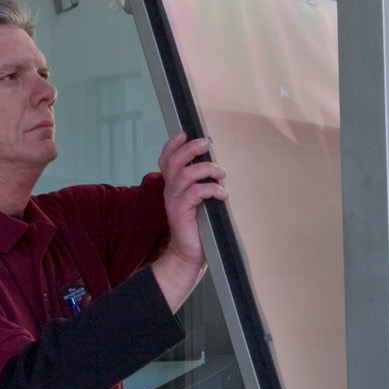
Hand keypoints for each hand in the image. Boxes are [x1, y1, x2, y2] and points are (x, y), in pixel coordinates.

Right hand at [152, 133, 225, 311]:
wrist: (189, 255)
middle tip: (208, 143)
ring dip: (206, 169)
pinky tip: (223, 194)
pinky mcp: (181, 212)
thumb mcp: (198, 201)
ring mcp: (174, 201)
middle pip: (175, 161)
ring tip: (221, 173)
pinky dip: (211, 189)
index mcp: (172, 185)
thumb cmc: (198, 227)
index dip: (172, 145)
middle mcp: (170, 190)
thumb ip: (200, 184)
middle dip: (191, 148)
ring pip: (186, 175)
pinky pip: (195, 193)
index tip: (185, 134)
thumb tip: (216, 166)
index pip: (166, 159)